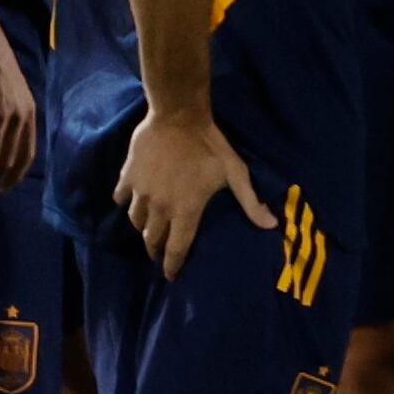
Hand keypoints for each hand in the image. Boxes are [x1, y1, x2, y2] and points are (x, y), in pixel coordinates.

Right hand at [116, 108, 270, 278]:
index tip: (172, 276)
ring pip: (135, 221)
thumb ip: (251, 202)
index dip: (173, 266)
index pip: (176, 249)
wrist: (178, 116)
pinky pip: (121, 198)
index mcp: (185, 210)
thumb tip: (271, 225)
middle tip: (159, 255)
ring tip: (149, 230)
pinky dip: (126, 204)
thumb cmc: (210, 145)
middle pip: (151, 240)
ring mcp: (141, 192)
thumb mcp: (236, 172)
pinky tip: (134, 203)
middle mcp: (159, 207)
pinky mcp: (128, 176)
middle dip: (155, 251)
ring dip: (143, 229)